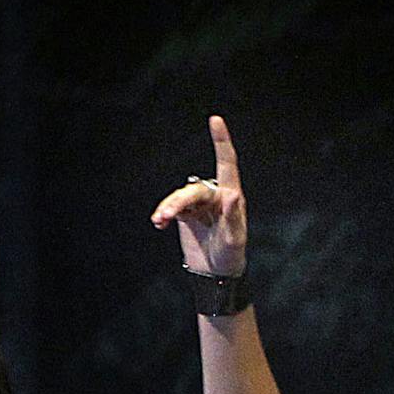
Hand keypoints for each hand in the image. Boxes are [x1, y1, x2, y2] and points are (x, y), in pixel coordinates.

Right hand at [149, 114, 246, 276]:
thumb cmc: (231, 256)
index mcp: (231, 196)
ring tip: (160, 220)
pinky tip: (159, 223)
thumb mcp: (234, 239)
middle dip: (179, 201)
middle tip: (166, 215)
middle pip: (193, 190)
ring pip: (180, 198)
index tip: (216, 120)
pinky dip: (164, 213)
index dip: (221, 141)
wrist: (215, 274)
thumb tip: (232, 194)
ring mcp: (199, 204)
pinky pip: (171, 207)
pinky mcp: (185, 214)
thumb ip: (233, 217)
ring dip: (168, 207)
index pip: (227, 164)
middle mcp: (215, 196)